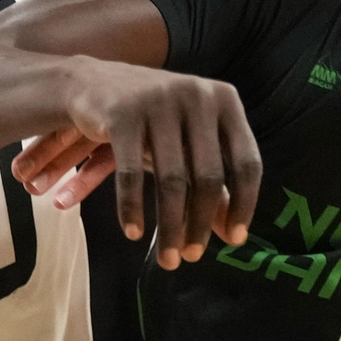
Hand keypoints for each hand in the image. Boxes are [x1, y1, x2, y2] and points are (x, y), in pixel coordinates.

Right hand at [8, 62, 261, 269]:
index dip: (245, 204)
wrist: (94, 83)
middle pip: (208, 175)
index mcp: (225, 100)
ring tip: (169, 257)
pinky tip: (134, 233)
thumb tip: (232, 233)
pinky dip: (132, 208)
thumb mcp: (189, 143)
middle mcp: (197, 95)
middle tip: (191, 257)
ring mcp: (159, 101)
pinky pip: (130, 173)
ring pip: (172, 179)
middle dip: (200, 224)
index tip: (234, 240)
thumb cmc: (153, 120)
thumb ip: (214, 181)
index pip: (246, 161)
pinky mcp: (122, 113)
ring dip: (170, 226)